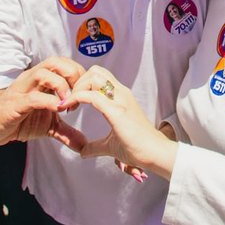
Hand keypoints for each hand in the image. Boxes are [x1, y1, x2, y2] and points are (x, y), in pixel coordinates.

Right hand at [0, 58, 86, 147]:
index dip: (78, 73)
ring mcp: (22, 89)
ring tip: (68, 103)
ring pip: (44, 73)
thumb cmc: (19, 121)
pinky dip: (49, 102)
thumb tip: (84, 144)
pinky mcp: (14, 103)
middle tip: (80, 93)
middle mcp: (31, 79)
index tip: (85, 92)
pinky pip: (33, 97)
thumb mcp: (48, 127)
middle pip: (55, 62)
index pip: (63, 63)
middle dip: (73, 74)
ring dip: (61, 85)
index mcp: (40, 79)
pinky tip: (57, 110)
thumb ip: (66, 132)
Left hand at [57, 66, 176, 176]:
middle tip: (69, 101)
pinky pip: (92, 96)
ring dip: (77, 88)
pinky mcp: (117, 111)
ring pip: (94, 77)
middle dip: (77, 82)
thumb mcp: (111, 145)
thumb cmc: (137, 148)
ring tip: (69, 105)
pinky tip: (68, 108)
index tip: (72, 103)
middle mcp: (121, 93)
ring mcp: (120, 100)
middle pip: (95, 71)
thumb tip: (83, 152)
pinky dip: (76, 98)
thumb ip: (96, 146)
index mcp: (121, 97)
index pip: (99, 76)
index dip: (82, 84)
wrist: (155, 154)